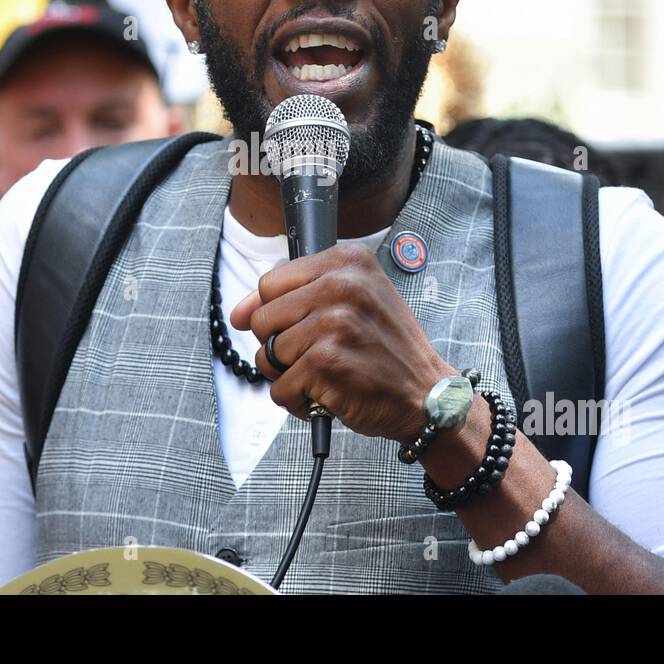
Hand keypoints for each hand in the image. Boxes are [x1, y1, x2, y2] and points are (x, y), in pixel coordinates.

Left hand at [229, 243, 452, 442]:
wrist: (426, 394)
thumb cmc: (386, 349)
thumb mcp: (354, 301)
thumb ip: (294, 297)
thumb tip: (237, 314)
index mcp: (347, 262)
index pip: (270, 283)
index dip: (274, 313)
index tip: (296, 328)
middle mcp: (341, 286)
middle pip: (261, 319)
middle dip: (281, 346)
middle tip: (319, 354)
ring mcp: (333, 324)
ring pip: (267, 356)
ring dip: (291, 376)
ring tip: (327, 374)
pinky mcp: (326, 364)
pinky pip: (279, 389)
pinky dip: (298, 402)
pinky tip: (328, 395)